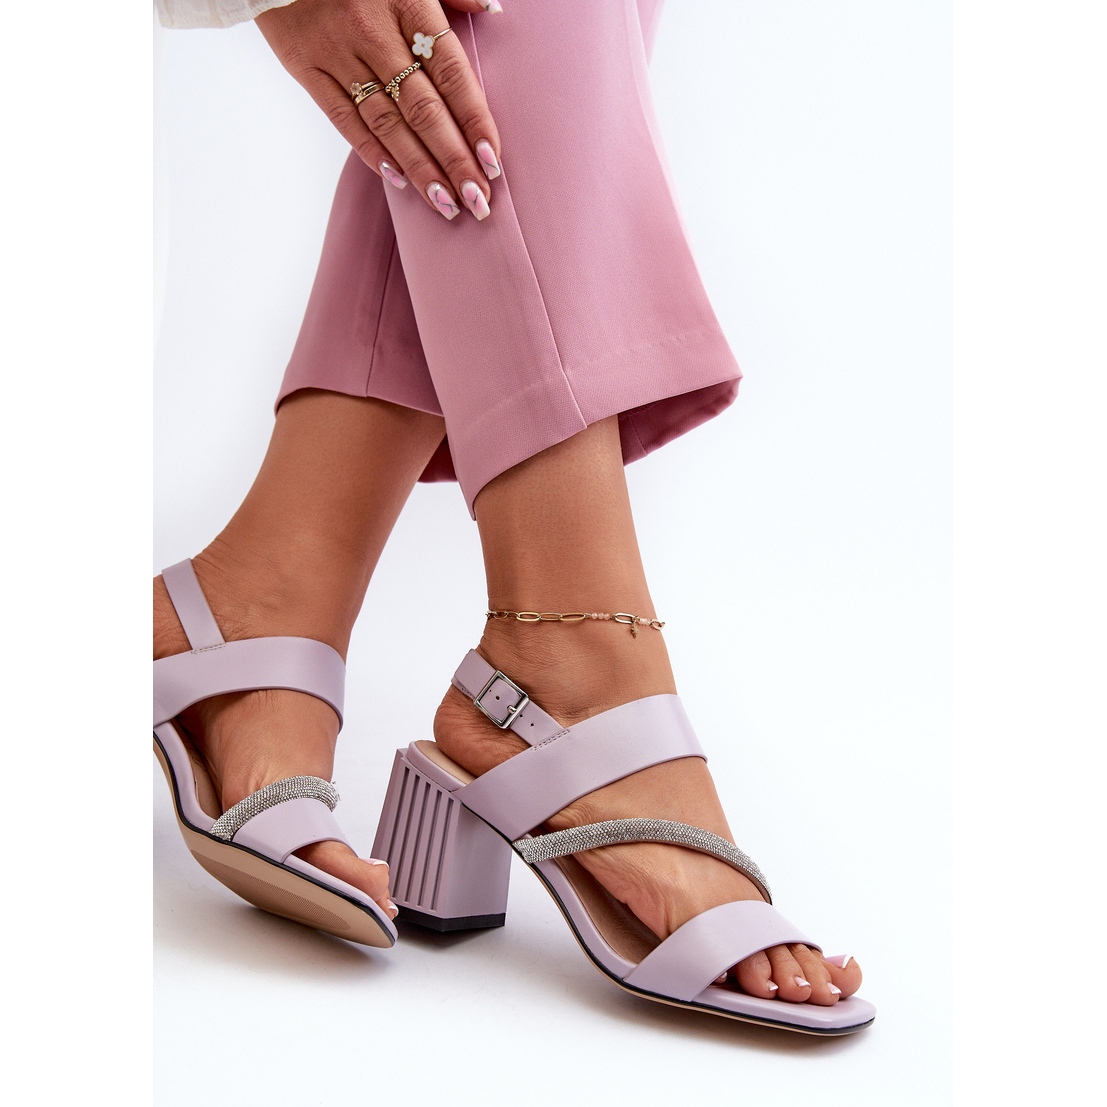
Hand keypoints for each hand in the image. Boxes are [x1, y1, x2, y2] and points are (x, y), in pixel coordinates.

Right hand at [256, 0, 502, 220]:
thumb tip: (489, 10)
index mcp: (408, 2)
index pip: (451, 73)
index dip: (474, 120)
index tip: (492, 162)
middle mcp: (374, 32)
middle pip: (423, 109)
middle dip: (454, 160)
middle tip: (477, 200)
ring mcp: (338, 52)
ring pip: (386, 122)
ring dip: (419, 168)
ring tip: (445, 204)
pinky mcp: (305, 66)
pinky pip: (343, 118)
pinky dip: (370, 151)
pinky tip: (398, 180)